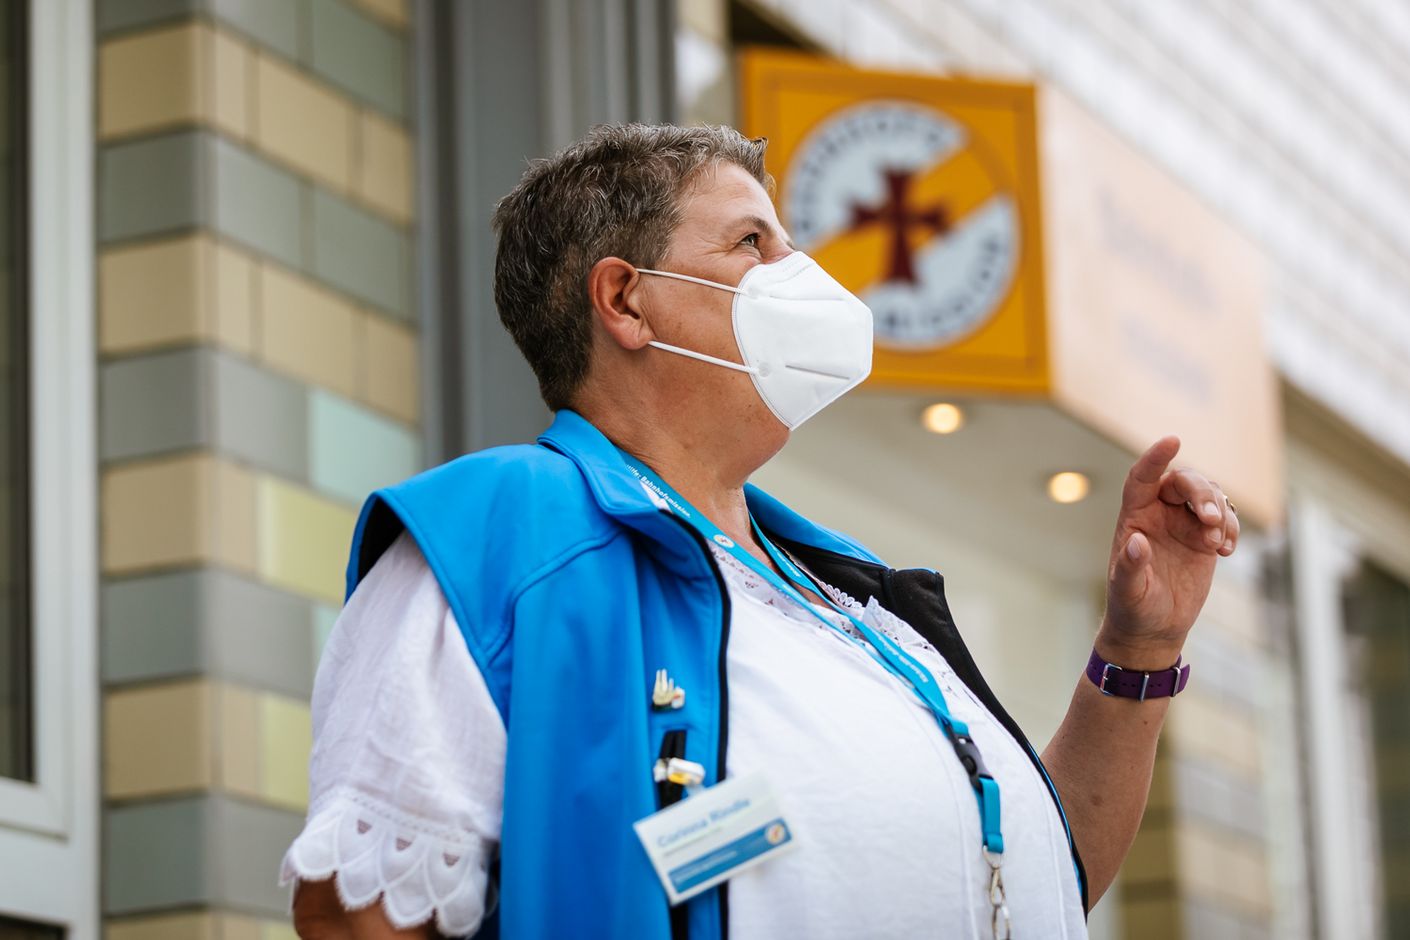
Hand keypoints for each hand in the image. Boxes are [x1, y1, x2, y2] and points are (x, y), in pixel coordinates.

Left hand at [1098, 436, 1238, 667]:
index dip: (1155, 457)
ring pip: (1208, 495)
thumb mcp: (1128, 592)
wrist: (1155, 627)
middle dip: (1202, 493)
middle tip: (1211, 522)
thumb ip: (1130, 567)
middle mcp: (1158, 514)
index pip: (1142, 478)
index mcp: (1134, 517)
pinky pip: (1224, 518)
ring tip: (1218, 544)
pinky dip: (1230, 528)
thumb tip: (1136, 542)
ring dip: (1220, 512)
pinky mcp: (1204, 538)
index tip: (1173, 439)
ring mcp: (1183, 523)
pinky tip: (1225, 552)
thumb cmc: (1132, 608)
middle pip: (1183, 481)